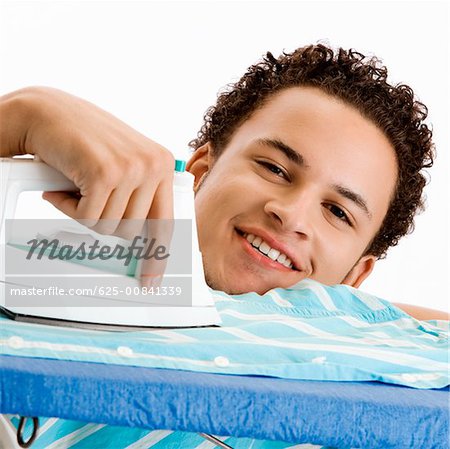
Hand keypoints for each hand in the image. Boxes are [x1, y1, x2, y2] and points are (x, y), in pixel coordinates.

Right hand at [1, 86, 174, 285]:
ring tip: (77, 187)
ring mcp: (131, 169)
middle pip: (133, 230)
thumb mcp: (124, 164)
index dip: (157, 254)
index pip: (165, 221)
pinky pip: (87, 218)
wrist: (48, 112)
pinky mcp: (105, 174)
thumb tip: (138, 238)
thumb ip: (138, 195)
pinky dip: (69, 208)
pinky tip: (63, 186)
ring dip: (85, 213)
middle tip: (90, 203)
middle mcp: (153, 165)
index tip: (151, 277)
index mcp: (162, 165)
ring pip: (109, 227)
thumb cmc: (84, 141)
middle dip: (106, 223)